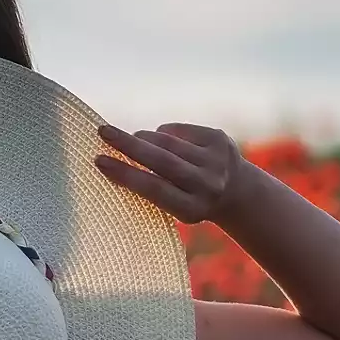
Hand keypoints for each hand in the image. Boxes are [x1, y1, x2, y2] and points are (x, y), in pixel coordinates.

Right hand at [94, 122, 250, 224]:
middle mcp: (207, 184)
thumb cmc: (190, 200)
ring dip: (143, 138)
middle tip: (103, 131)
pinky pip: (178, 130)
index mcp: (192, 208)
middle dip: (128, 145)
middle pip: (161, 160)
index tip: (100, 161)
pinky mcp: (218, 139)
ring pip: (168, 141)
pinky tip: (163, 141)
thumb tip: (118, 157)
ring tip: (128, 139)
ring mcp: (215, 160)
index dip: (125, 174)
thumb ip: (152, 188)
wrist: (239, 193)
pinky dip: (163, 133)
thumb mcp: (175, 206)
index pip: (153, 188)